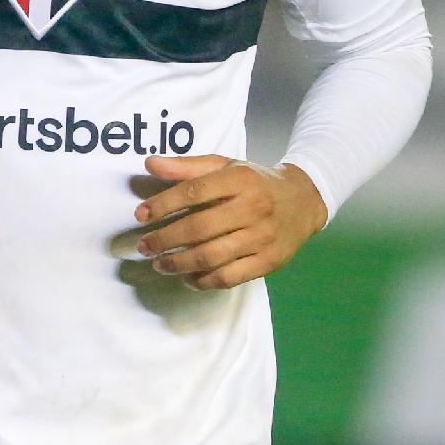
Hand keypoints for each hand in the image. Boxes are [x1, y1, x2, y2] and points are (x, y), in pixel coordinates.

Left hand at [133, 155, 327, 290]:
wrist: (303, 200)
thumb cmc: (255, 181)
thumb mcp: (225, 165)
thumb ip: (187, 166)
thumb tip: (150, 163)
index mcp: (240, 179)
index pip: (195, 191)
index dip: (164, 204)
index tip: (140, 215)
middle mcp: (253, 208)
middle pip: (200, 228)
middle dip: (165, 239)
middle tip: (144, 246)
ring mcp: (263, 237)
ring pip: (213, 256)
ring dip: (180, 263)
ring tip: (160, 264)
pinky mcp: (269, 262)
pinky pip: (230, 277)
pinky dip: (204, 281)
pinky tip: (188, 278)